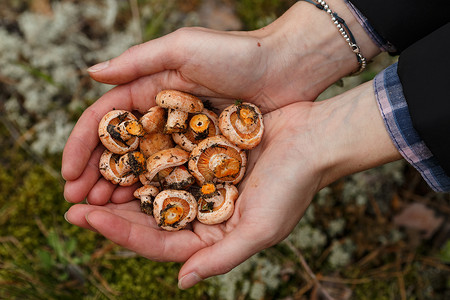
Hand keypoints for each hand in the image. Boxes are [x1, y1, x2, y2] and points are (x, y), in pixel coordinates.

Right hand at [62, 0, 379, 197]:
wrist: (286, 68)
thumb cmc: (236, 54)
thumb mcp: (183, 48)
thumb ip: (138, 61)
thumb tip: (91, 74)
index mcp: (149, 91)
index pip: (105, 122)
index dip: (82, 147)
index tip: (67, 176)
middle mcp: (162, 116)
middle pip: (120, 150)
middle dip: (97, 176)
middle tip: (80, 204)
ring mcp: (184, 136)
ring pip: (144, 167)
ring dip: (122, 189)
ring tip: (105, 211)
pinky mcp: (207, 152)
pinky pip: (176, 175)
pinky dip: (158, 190)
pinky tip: (144, 208)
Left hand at [64, 81, 401, 288]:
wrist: (313, 138)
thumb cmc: (294, 185)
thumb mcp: (261, 229)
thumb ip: (220, 258)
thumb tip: (181, 281)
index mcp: (214, 236)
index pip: (160, 242)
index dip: (122, 233)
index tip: (88, 220)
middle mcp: (204, 213)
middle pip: (149, 219)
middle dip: (111, 214)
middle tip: (72, 206)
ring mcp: (202, 183)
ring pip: (152, 189)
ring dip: (121, 186)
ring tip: (86, 182)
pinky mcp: (203, 154)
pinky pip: (166, 158)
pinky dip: (143, 157)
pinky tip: (120, 151)